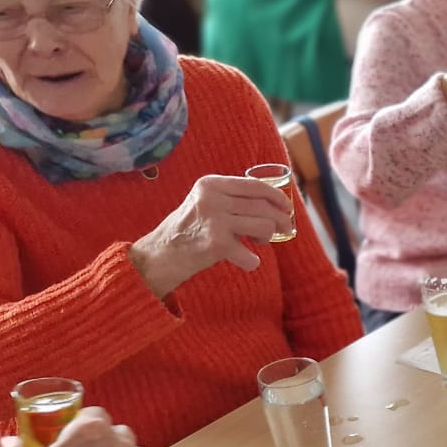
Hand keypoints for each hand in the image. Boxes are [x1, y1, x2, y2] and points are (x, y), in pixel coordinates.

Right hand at [129, 175, 293, 296]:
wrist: (159, 256)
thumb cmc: (188, 230)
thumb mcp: (205, 202)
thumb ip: (232, 198)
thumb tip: (274, 200)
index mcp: (211, 184)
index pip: (255, 185)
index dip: (277, 197)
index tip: (287, 208)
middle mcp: (212, 198)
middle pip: (264, 206)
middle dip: (280, 220)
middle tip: (281, 230)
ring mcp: (215, 220)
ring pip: (264, 226)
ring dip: (266, 238)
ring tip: (255, 243)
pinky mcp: (217, 244)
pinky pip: (252, 256)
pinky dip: (251, 262)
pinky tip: (243, 261)